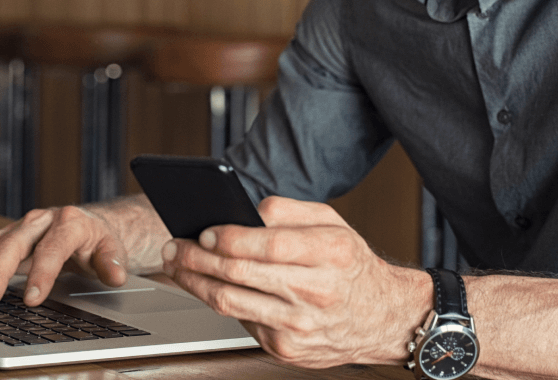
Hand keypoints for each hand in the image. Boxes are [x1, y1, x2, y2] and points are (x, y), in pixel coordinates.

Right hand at [0, 205, 127, 308]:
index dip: (41, 273)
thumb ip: (112, 262)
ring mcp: (20, 227)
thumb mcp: (112, 250)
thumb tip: (115, 275)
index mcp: (69, 222)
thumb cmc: (97, 241)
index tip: (33, 299)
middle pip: (14, 243)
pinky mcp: (6, 237)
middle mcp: (41, 221)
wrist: (87, 226)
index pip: (52, 247)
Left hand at [161, 196, 429, 367]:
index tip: (204, 231)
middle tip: (176, 246)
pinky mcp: (286, 349)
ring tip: (179, 266)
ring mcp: (299, 326)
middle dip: (197, 258)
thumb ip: (289, 210)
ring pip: (231, 302)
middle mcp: (315, 292)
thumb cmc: (352, 266)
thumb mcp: (333, 223)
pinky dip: (220, 302)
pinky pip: (241, 322)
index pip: (268, 244)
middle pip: (240, 274)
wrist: (382, 318)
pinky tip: (207, 287)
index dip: (229, 237)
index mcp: (330, 253)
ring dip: (196, 282)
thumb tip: (246, 209)